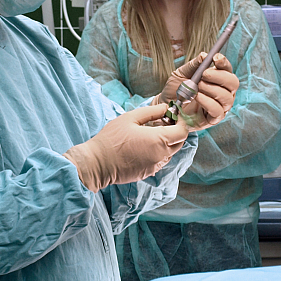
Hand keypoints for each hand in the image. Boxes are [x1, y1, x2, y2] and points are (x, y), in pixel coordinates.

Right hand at [64, 105, 187, 191]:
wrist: (98, 163)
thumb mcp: (130, 118)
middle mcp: (161, 155)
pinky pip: (160, 160)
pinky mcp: (148, 173)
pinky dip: (159, 151)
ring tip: (151, 133)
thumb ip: (152, 112)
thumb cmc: (112, 138)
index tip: (173, 115)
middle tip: (163, 122)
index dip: (181, 122)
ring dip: (167, 142)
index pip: (182, 132)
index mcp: (158, 140)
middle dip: (176, 132)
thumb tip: (166, 108)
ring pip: (170, 153)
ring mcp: (155, 166)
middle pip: (179, 143)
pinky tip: (144, 145)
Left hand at [154, 53, 238, 130]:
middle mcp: (223, 92)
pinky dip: (208, 102)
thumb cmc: (176, 89)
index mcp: (218, 79)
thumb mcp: (182, 73)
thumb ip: (194, 65)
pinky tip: (197, 97)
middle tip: (204, 74)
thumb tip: (205, 55)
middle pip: (233, 83)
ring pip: (227, 98)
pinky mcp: (213, 119)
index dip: (224, 63)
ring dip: (212, 90)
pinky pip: (218, 111)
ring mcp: (220, 107)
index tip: (215, 57)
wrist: (165, 106)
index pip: (227, 69)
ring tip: (197, 87)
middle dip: (220, 77)